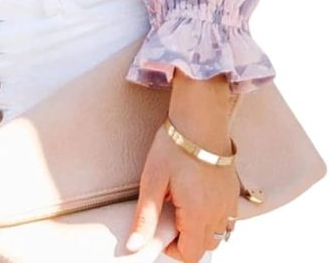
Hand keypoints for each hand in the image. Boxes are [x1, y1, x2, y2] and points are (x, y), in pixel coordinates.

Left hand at [124, 122, 239, 261]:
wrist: (199, 118)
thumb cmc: (176, 144)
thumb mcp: (153, 180)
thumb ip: (145, 217)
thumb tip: (134, 244)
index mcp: (197, 214)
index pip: (191, 255)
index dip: (173, 250)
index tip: (161, 234)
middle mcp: (218, 212)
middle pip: (205, 246)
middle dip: (187, 241)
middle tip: (170, 217)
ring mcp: (228, 202)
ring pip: (218, 233)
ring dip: (201, 230)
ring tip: (183, 206)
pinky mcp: (233, 190)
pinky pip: (227, 217)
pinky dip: (214, 218)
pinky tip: (200, 199)